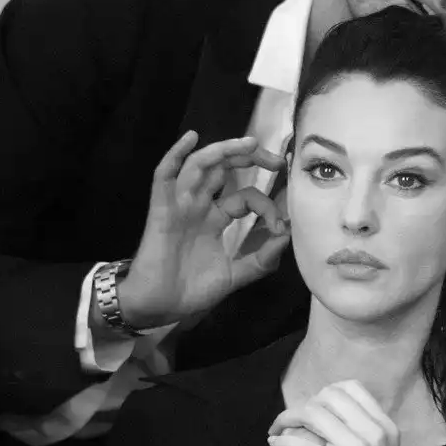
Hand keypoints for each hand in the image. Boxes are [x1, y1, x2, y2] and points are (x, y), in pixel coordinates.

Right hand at [117, 130, 290, 329]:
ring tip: (250, 143)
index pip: (246, 197)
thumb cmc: (191, 292)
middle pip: (223, 169)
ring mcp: (180, 204)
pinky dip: (176, 154)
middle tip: (276, 159)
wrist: (158, 307)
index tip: (281, 226)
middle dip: (249, 158)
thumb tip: (287, 236)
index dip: (267, 206)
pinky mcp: (162, 208)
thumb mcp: (235, 275)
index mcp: (216, 219)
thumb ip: (261, 260)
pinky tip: (191, 138)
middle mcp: (199, 206)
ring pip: (200, 165)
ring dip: (223, 150)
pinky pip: (165, 175)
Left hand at [267, 381, 399, 445]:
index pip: (351, 388)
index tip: (310, 407)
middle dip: (303, 404)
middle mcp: (375, 434)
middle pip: (329, 397)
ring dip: (287, 418)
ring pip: (313, 415)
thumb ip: (361, 429)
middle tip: (288, 419)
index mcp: (385, 427)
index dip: (324, 393)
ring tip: (277, 428)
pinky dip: (284, 441)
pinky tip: (275, 444)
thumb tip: (330, 405)